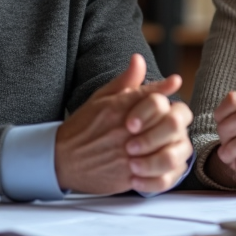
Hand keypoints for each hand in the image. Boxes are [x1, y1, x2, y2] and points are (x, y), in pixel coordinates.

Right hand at [54, 54, 192, 194]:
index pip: (154, 97)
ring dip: (170, 143)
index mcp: (118, 109)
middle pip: (167, 122)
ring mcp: (129, 155)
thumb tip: (139, 59)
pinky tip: (157, 159)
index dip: (166, 90)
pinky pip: (158, 173)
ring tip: (166, 141)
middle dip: (173, 120)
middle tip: (169, 121)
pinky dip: (163, 167)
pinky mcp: (128, 176)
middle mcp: (125, 131)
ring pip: (167, 148)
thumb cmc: (83, 126)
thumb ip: (124, 81)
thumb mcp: (101, 98)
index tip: (174, 84)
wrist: (61, 159)